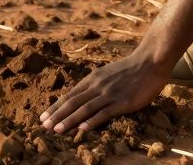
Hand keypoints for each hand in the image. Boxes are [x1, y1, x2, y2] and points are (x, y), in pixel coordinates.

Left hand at [38, 50, 168, 132]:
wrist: (149, 62)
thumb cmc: (130, 69)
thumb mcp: (107, 73)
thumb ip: (95, 84)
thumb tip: (82, 95)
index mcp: (92, 78)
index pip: (69, 95)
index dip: (56, 107)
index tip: (44, 117)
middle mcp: (97, 86)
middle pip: (73, 102)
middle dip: (57, 115)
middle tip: (44, 126)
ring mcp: (109, 94)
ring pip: (84, 109)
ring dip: (69, 120)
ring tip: (56, 130)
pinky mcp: (122, 102)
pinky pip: (104, 113)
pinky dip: (91, 121)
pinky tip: (82, 129)